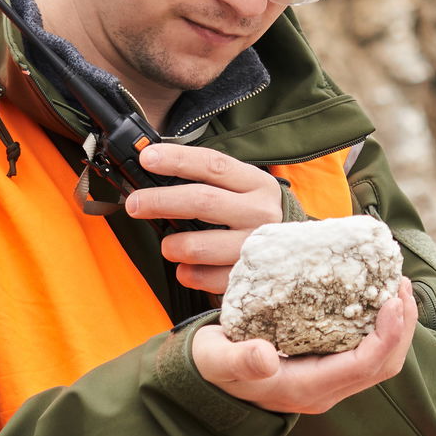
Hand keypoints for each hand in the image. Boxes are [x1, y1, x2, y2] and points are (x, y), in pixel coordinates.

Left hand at [125, 143, 282, 292]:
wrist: (300, 253)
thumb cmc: (255, 215)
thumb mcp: (243, 189)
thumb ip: (208, 180)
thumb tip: (155, 168)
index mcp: (257, 184)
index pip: (213, 165)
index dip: (178, 160)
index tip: (147, 158)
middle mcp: (260, 213)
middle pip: (201, 201)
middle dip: (160, 201)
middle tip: (135, 204)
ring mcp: (257, 246)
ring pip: (199, 245)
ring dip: (172, 245)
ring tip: (167, 246)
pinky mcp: (250, 277)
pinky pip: (206, 278)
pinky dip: (188, 274)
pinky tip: (186, 268)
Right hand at [192, 277, 417, 412]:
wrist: (206, 379)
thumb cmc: (211, 366)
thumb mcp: (216, 360)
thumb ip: (238, 360)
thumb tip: (264, 357)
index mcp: (306, 388)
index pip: (365, 367)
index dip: (388, 335)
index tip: (392, 299)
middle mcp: (326, 389)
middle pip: (384, 365)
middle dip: (402, 326)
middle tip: (400, 283)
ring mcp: (330, 380)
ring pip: (381, 359)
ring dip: (396, 324)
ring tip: (396, 285)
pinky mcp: (328, 367)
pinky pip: (367, 350)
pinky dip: (381, 324)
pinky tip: (376, 295)